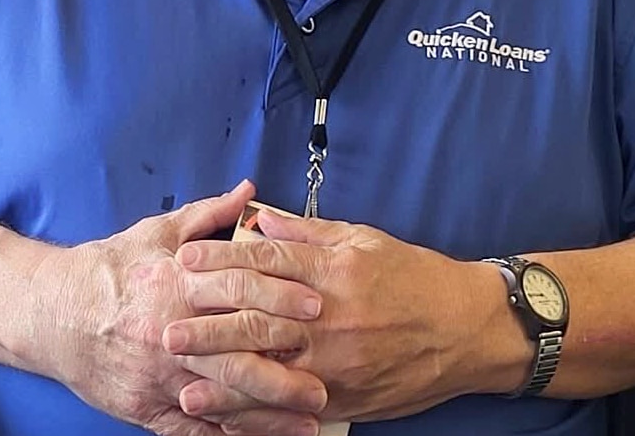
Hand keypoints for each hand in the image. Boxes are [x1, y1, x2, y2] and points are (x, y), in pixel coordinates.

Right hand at [38, 181, 328, 435]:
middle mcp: (170, 331)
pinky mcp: (146, 407)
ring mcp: (159, 375)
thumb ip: (209, 215)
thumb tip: (250, 191)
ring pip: (221, 398)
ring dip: (268, 412)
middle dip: (285, 367)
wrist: (52, 312)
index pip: (238, 289)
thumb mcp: (157, 232)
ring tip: (308, 418)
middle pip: (236, 351)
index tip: (317, 306)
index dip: (280, 297)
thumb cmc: (108, 270)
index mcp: (176, 283)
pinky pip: (193, 430)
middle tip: (327, 376)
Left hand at [169, 211, 511, 423]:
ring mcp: (338, 364)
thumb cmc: (416, 277)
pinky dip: (261, 416)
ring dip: (225, 381)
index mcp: (333, 272)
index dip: (221, 260)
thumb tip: (259, 219)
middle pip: (258, 321)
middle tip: (167, 330)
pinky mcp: (346, 398)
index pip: (266, 263)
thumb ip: (308, 232)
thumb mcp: (365, 240)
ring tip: (185, 386)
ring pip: (272, 372)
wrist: (467, 329)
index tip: (185, 260)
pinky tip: (231, 420)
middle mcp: (331, 318)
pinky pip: (295, 408)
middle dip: (209, 327)